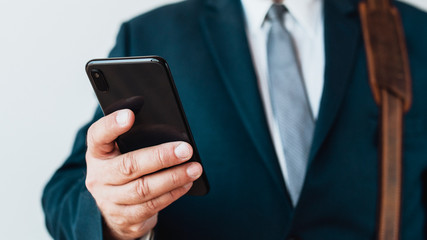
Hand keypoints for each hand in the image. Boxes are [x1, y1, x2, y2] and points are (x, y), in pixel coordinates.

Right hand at [85, 109, 202, 239]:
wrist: (113, 210)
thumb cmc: (124, 169)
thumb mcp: (122, 152)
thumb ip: (137, 139)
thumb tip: (173, 133)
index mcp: (97, 153)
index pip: (98, 135)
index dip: (112, 125)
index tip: (130, 115)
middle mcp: (99, 177)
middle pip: (129, 166)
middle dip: (161, 157)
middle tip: (185, 150)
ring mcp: (109, 200)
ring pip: (143, 189)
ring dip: (173, 178)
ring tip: (194, 168)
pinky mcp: (125, 218)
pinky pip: (151, 206)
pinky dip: (172, 194)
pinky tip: (186, 183)